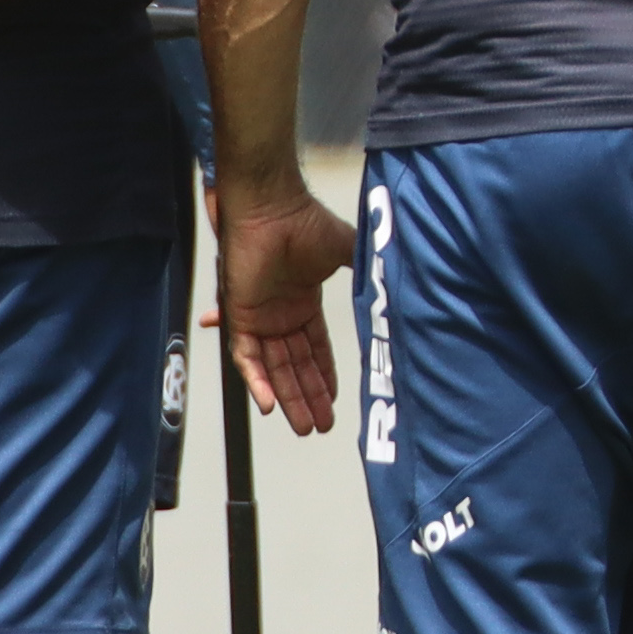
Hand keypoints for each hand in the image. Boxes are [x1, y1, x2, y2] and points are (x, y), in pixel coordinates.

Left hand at [215, 176, 360, 433]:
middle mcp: (280, 314)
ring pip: (274, 368)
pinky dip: (257, 380)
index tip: (335, 399)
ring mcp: (259, 316)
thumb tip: (393, 275)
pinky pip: (246, 356)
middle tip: (321, 426)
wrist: (271, 207)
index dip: (324, 375)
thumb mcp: (346, 250)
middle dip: (309, 396)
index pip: (314, 348)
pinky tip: (271, 405)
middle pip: (296, 366)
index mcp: (303, 302)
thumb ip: (363, 269)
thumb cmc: (305, 222)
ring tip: (303, 426)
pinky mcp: (240, 315)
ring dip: (288, 397)